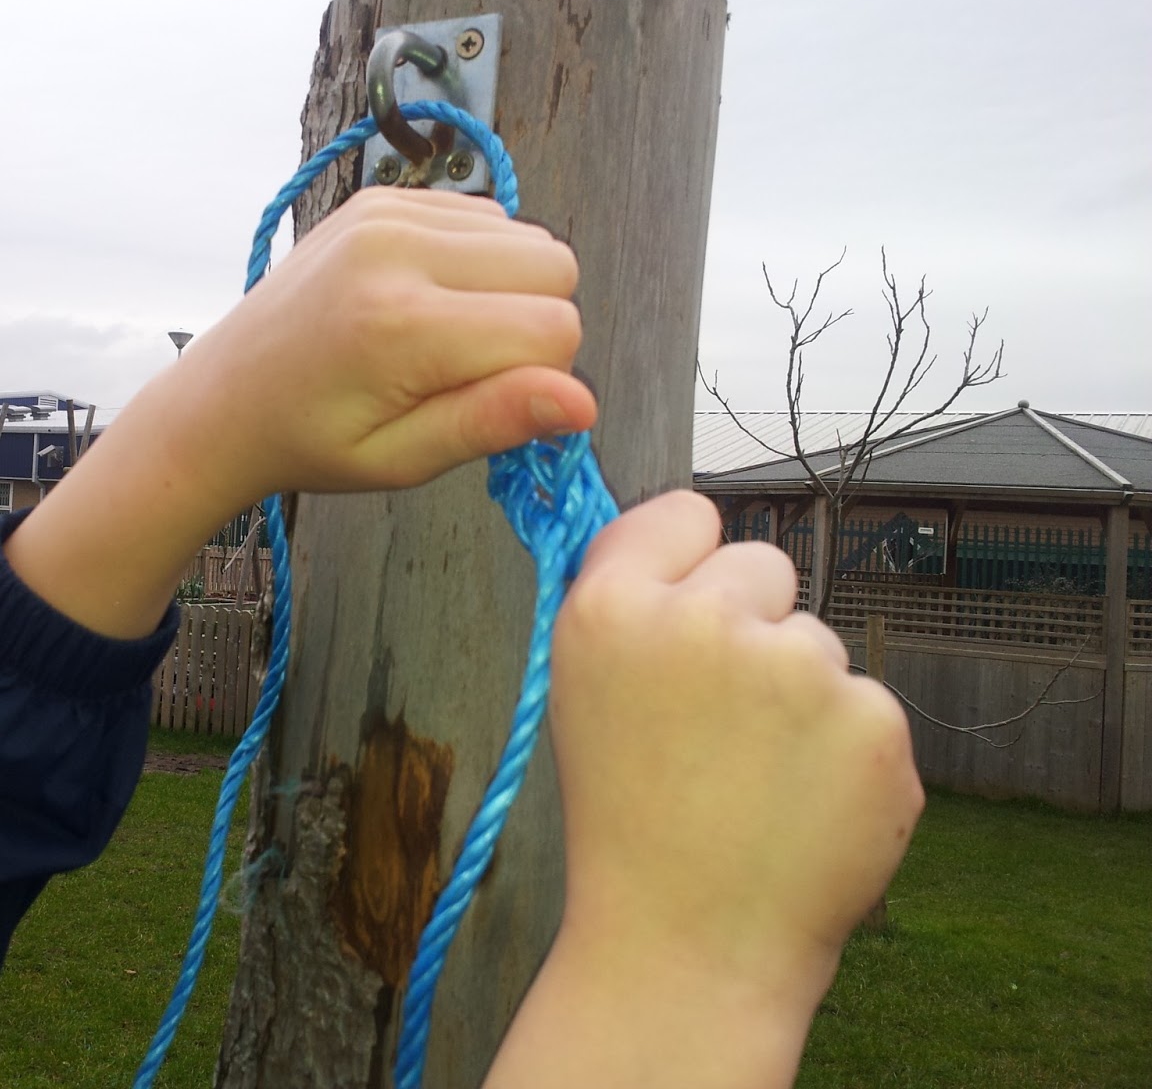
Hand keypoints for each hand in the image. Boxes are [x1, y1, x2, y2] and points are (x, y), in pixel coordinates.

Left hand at [165, 186, 594, 502]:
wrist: (227, 395)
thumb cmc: (312, 440)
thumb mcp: (400, 459)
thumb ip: (492, 422)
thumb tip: (583, 403)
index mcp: (402, 325)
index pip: (554, 330)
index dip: (541, 377)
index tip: (485, 400)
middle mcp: (397, 249)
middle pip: (555, 269)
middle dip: (534, 327)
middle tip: (466, 369)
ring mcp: (387, 212)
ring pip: (529, 239)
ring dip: (508, 291)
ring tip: (442, 336)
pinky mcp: (382, 198)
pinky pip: (487, 217)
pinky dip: (478, 262)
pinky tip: (428, 300)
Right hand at [487, 491, 922, 1085]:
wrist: (688, 945)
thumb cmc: (629, 821)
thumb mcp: (583, 693)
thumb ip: (630, 604)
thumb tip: (684, 529)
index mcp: (612, 609)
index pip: (683, 513)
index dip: (687, 562)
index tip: (687, 608)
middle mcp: (704, 621)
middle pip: (762, 564)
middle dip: (753, 623)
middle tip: (720, 718)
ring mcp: (798, 668)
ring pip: (818, 641)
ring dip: (800, 694)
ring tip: (755, 778)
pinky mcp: (874, 721)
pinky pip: (865, 704)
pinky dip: (845, 751)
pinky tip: (801, 805)